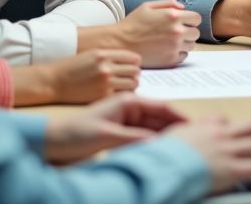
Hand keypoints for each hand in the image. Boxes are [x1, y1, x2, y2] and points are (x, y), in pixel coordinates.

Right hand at [12, 48, 140, 106]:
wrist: (54, 82)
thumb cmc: (72, 68)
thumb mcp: (90, 54)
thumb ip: (110, 56)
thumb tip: (130, 61)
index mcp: (103, 54)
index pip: (133, 57)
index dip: (135, 62)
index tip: (133, 66)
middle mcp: (106, 67)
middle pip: (135, 70)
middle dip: (135, 74)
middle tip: (131, 77)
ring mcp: (105, 82)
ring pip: (133, 84)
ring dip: (131, 85)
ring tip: (125, 86)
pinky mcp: (102, 96)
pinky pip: (123, 95)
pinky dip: (123, 95)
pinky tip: (117, 94)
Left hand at [43, 93, 187, 163]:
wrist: (52, 142)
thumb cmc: (75, 134)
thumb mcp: (107, 136)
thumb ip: (135, 137)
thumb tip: (161, 141)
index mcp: (128, 101)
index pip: (162, 107)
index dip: (181, 117)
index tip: (197, 127)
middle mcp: (130, 108)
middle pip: (162, 118)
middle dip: (177, 128)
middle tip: (196, 141)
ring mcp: (127, 121)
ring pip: (155, 129)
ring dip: (166, 136)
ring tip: (183, 147)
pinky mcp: (122, 133)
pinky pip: (144, 137)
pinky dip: (154, 143)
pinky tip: (163, 150)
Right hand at [115, 0, 199, 67]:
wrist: (121, 43)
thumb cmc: (133, 24)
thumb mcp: (148, 6)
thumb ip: (168, 3)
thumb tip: (183, 8)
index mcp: (173, 16)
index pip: (196, 18)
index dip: (190, 19)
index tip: (184, 22)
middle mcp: (176, 31)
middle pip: (196, 33)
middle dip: (188, 31)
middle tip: (176, 32)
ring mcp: (174, 47)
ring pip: (191, 45)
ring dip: (184, 43)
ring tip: (170, 41)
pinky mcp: (170, 59)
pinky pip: (184, 56)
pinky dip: (178, 53)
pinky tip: (167, 49)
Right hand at [166, 117, 250, 193]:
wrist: (159, 168)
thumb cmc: (159, 159)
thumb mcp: (167, 140)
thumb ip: (180, 138)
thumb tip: (178, 141)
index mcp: (202, 128)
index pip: (225, 121)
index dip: (237, 130)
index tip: (242, 138)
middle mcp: (219, 135)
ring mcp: (227, 150)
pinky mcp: (232, 168)